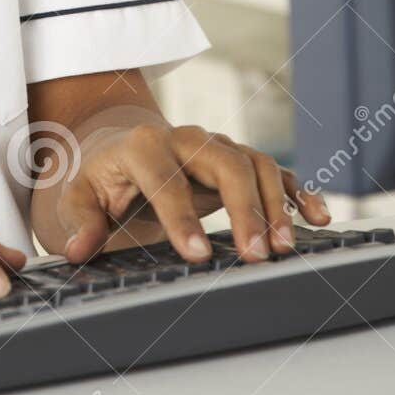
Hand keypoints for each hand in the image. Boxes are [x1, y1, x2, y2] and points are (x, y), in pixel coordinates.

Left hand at [29, 115, 331, 265]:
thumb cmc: (102, 177)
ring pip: (256, 164)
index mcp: (144, 146)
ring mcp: (217, 148)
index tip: (197, 254)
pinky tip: (317, 218)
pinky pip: (276, 171)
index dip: (181, 216)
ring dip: (275, 204)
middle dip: (243, 208)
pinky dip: (298, 191)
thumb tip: (78, 249)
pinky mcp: (238, 162)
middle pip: (225, 163)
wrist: (121, 148)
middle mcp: (186, 139)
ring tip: (284, 247)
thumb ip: (80, 219)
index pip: (166, 178)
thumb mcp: (79, 195)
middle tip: (255, 255)